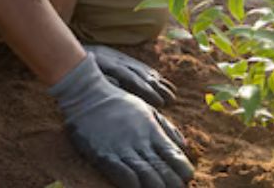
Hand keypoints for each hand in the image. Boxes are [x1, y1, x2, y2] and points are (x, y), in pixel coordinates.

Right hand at [51, 53, 193, 187]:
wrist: (89, 96)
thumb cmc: (120, 104)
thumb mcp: (148, 111)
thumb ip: (166, 129)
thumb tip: (183, 147)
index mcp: (154, 133)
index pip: (178, 159)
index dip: (184, 173)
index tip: (185, 179)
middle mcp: (142, 143)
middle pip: (165, 174)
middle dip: (172, 185)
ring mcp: (123, 150)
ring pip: (148, 178)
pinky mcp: (104, 156)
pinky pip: (123, 176)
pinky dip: (133, 185)